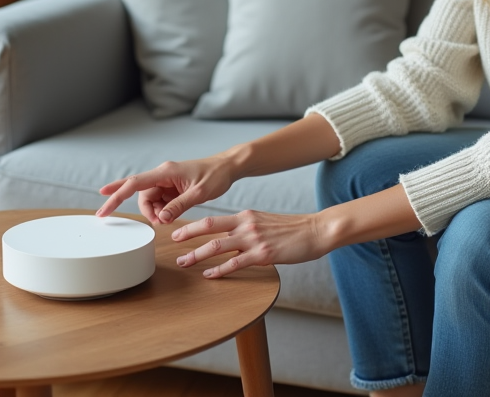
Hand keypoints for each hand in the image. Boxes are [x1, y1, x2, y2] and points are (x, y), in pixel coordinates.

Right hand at [96, 156, 235, 224]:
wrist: (227, 168)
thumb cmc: (215, 176)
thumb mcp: (199, 193)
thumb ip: (179, 206)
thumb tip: (162, 218)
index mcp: (165, 172)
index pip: (134, 184)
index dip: (116, 195)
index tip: (103, 208)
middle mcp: (162, 174)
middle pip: (141, 195)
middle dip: (147, 211)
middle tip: (161, 223)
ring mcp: (166, 181)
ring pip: (150, 200)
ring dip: (156, 212)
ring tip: (170, 218)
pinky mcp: (171, 187)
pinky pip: (160, 201)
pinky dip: (163, 211)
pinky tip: (172, 214)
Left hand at [171, 210, 331, 278]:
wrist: (315, 230)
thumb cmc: (292, 229)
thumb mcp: (265, 221)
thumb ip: (247, 227)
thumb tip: (232, 236)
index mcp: (246, 216)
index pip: (213, 219)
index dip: (193, 226)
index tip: (179, 232)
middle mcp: (246, 225)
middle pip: (209, 228)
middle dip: (188, 236)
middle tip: (173, 243)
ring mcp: (254, 239)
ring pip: (218, 246)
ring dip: (198, 255)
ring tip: (185, 262)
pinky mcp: (263, 255)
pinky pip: (236, 263)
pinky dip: (220, 269)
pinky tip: (209, 274)